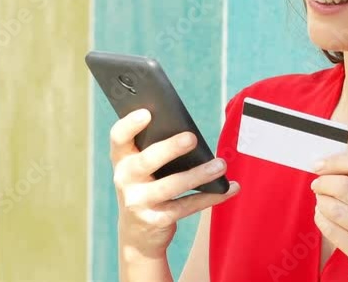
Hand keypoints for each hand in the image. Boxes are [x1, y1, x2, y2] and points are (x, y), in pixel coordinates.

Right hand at [110, 108, 239, 260]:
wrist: (137, 234)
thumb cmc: (147, 186)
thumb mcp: (143, 168)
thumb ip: (156, 148)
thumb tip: (188, 131)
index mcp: (122, 159)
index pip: (119, 137)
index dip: (129, 124)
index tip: (147, 112)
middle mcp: (125, 180)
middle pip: (146, 160)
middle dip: (170, 148)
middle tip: (192, 137)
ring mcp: (138, 202)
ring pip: (171, 185)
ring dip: (199, 174)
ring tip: (220, 165)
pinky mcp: (157, 220)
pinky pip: (187, 206)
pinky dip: (210, 197)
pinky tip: (228, 188)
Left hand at [310, 150, 347, 281]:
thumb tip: (327, 166)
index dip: (335, 161)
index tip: (319, 165)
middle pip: (346, 185)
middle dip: (323, 183)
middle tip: (316, 186)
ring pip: (335, 207)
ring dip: (320, 202)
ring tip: (321, 204)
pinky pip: (332, 229)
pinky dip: (320, 220)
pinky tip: (323, 218)